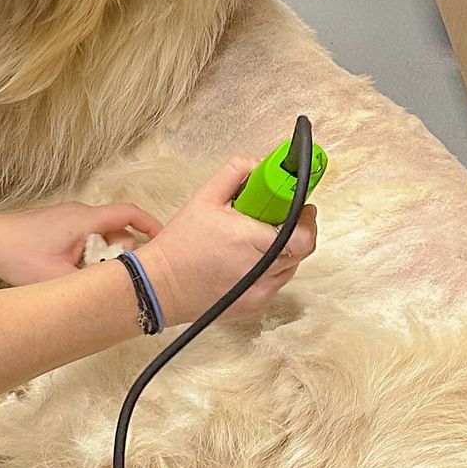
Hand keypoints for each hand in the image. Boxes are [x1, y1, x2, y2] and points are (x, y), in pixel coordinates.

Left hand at [0, 198, 164, 287]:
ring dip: (104, 256)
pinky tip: (77, 271)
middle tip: (114, 276)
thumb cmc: (15, 254)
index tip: (165, 242)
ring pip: (102, 235)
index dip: (152, 226)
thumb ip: (89, 284)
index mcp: (85, 220)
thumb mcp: (55, 278)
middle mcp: (81, 213)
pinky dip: (91, 253)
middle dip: (122, 253)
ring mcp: (70, 217)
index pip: (130, 214)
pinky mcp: (60, 224)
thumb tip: (114, 294)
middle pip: (118, 230)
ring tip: (90, 276)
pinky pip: (87, 236)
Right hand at [132, 154, 316, 323]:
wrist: (160, 285)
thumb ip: (235, 173)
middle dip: (297, 229)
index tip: (301, 205)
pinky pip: (277, 282)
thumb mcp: (204, 198)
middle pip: (301, 248)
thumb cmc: (179, 246)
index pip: (301, 233)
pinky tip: (251, 259)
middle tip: (282, 218)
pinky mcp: (256, 304)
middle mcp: (259, 269)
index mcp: (248, 239)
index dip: (306, 217)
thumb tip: (260, 163)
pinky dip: (272, 268)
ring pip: (292, 265)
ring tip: (261, 238)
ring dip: (286, 249)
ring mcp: (259, 291)